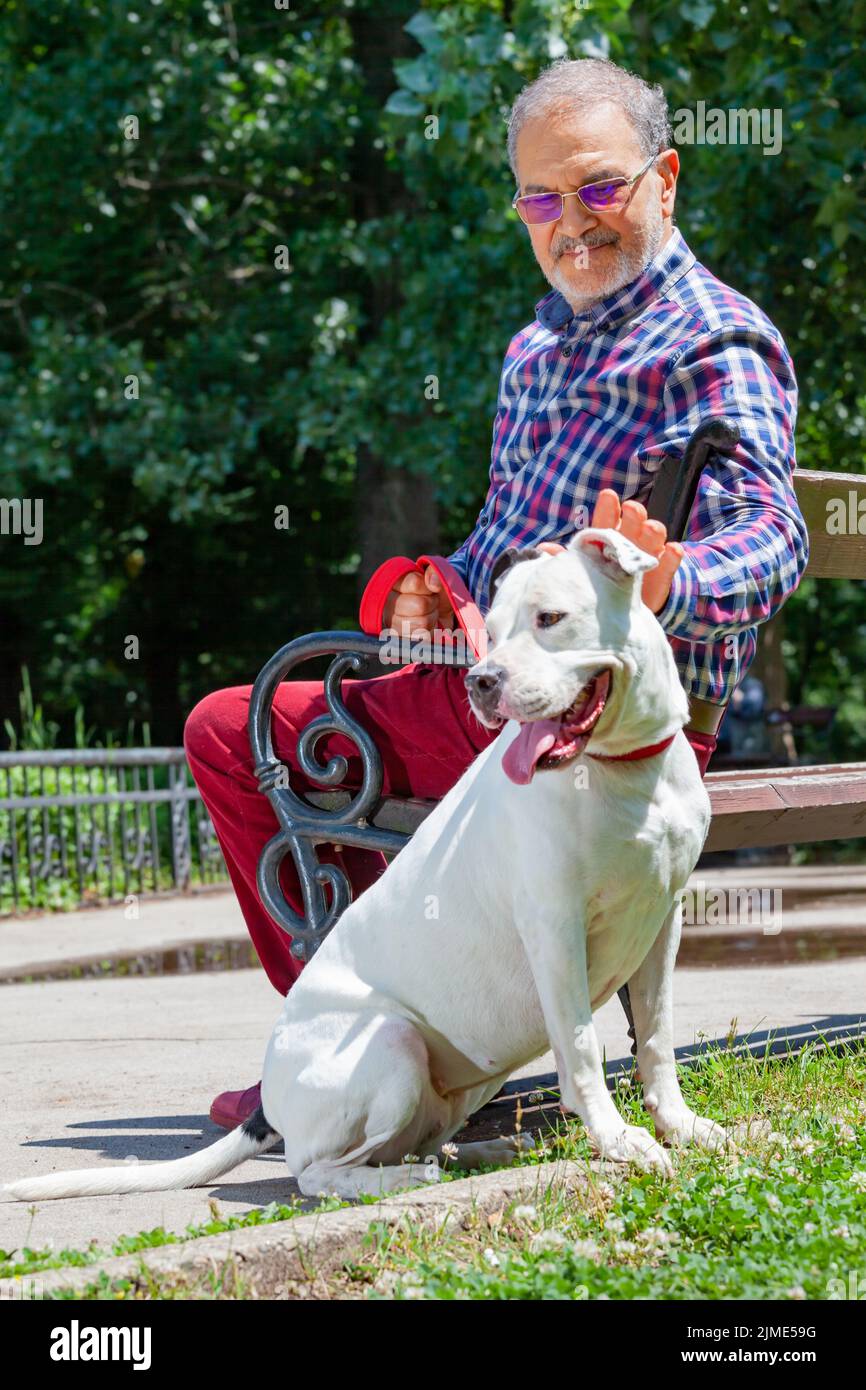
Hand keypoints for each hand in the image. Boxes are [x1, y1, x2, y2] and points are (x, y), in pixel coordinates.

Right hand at [382, 566, 454, 637]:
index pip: (415, 583)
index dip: (428, 588)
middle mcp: (388, 601)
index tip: (430, 588)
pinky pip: (421, 638)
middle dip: (432, 604)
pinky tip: (425, 627)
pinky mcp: (399, 638)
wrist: (440, 611)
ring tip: (428, 613)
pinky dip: (429, 632)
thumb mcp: (438, 575)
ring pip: (421, 623)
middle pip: (419, 605)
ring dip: (431, 618)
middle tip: (430, 602)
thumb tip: (433, 584)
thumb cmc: (435, 591)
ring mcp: (391, 621)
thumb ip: (435, 572)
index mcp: (395, 582)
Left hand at [535, 495, 683, 612]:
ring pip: (652, 539)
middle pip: (633, 524)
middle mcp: (629, 545)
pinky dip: (672, 556)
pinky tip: (672, 550)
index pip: (607, 520)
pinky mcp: (661, 576)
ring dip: (652, 531)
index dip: (608, 508)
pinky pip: (669, 564)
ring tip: (651, 528)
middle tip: (632, 509)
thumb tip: (544, 548)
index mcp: (607, 542)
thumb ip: (567, 560)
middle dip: (633, 515)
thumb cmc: (598, 588)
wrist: (621, 616)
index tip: (608, 496)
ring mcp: (646, 559)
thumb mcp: (583, 573)